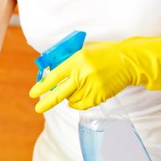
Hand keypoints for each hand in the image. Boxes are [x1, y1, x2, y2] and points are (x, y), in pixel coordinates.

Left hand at [29, 36, 160, 112]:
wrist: (128, 60)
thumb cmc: (103, 54)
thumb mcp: (84, 51)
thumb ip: (68, 62)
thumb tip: (49, 73)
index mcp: (77, 60)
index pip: (54, 76)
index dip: (42, 86)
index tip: (33, 93)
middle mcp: (83, 73)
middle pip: (60, 93)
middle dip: (47, 102)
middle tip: (38, 108)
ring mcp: (92, 86)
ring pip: (71, 100)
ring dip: (71, 97)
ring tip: (81, 86)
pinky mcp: (99, 95)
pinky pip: (82, 105)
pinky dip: (80, 102)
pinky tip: (86, 92)